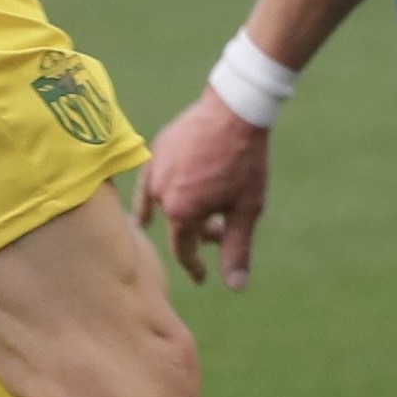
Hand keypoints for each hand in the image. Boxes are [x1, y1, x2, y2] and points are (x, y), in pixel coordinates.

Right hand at [139, 89, 271, 287]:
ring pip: (165, 202)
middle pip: (178, 225)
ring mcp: (156, 170)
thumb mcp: (246, 209)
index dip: (195, 267)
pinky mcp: (157, 149)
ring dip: (184, 210)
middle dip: (199, 233)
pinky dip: (158, 194)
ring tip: (205, 209)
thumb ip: (237, 249)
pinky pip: (153, 180)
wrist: (235, 109)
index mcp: (181, 212)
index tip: (203, 278)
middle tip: (221, 232)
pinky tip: (149, 209)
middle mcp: (160, 194)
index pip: (183, 251)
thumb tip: (236, 288)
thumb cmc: (245, 161)